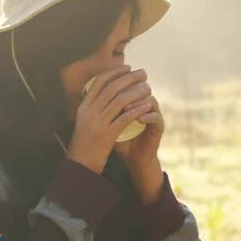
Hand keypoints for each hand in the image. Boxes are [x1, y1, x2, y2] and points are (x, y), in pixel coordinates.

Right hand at [65, 66, 153, 174]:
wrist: (80, 164)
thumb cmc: (84, 142)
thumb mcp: (84, 121)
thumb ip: (92, 106)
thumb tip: (105, 91)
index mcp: (83, 107)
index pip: (99, 82)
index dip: (114, 72)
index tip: (127, 67)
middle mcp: (89, 112)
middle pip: (112, 88)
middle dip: (129, 78)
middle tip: (142, 73)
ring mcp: (98, 123)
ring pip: (120, 101)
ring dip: (136, 92)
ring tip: (147, 87)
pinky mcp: (107, 134)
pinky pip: (125, 118)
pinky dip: (137, 110)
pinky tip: (147, 106)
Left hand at [113, 80, 164, 205]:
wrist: (133, 157)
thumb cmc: (119, 139)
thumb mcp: (108, 123)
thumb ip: (101, 110)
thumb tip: (81, 95)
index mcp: (134, 100)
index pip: (128, 84)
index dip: (119, 82)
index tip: (105, 86)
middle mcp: (145, 104)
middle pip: (140, 88)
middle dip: (129, 88)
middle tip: (118, 92)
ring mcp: (154, 113)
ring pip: (150, 100)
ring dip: (137, 102)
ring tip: (126, 107)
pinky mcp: (159, 126)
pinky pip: (156, 117)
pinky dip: (147, 116)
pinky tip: (139, 118)